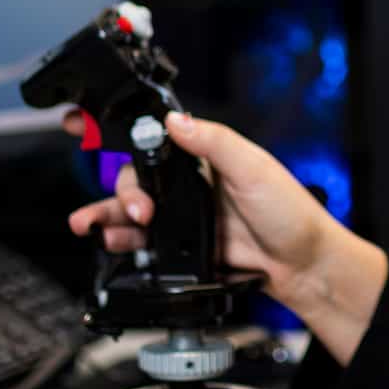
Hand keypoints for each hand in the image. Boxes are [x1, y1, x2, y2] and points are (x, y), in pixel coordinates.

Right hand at [61, 109, 388, 364]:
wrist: (303, 268)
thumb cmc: (291, 214)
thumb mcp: (254, 168)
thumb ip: (213, 142)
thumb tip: (175, 120)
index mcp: (207, 157)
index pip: (156, 139)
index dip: (121, 134)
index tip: (84, 127)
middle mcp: (192, 185)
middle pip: (136, 178)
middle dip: (121, 190)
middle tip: (135, 208)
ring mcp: (185, 218)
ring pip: (132, 211)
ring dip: (107, 215)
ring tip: (88, 224)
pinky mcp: (184, 248)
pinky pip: (144, 244)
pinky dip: (123, 243)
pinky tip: (112, 244)